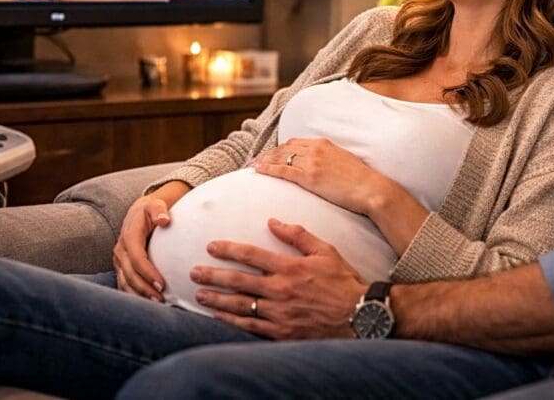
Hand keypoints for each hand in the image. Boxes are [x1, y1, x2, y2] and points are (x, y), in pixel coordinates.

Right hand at [112, 195, 171, 300]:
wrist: (138, 213)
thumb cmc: (151, 210)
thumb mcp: (155, 205)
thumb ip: (159, 210)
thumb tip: (164, 220)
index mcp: (129, 236)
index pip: (137, 258)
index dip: (148, 272)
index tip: (162, 284)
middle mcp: (121, 250)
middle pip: (130, 274)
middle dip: (145, 288)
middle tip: (161, 299)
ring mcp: (119, 260)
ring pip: (125, 282)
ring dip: (139, 295)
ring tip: (156, 303)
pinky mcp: (120, 267)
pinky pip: (124, 284)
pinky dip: (134, 295)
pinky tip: (146, 302)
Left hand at [191, 218, 367, 338]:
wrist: (360, 316)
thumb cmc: (343, 282)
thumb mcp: (326, 251)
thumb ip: (298, 235)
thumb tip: (274, 221)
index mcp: (290, 267)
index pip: (251, 255)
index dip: (228, 249)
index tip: (211, 246)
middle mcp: (280, 290)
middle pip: (238, 281)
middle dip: (213, 275)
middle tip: (193, 272)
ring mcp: (279, 313)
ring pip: (240, 305)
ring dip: (217, 299)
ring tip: (199, 294)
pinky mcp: (282, 331)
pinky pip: (251, 326)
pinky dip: (232, 321)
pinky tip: (219, 316)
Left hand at [253, 138, 390, 215]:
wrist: (371, 189)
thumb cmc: (361, 180)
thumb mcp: (344, 162)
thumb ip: (329, 160)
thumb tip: (322, 167)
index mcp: (324, 144)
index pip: (295, 143)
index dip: (280, 149)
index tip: (270, 155)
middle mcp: (316, 149)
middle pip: (284, 148)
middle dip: (268, 154)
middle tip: (254, 161)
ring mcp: (312, 162)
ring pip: (280, 158)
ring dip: (264, 161)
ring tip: (252, 166)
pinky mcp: (310, 176)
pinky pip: (284, 170)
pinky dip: (269, 169)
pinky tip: (259, 171)